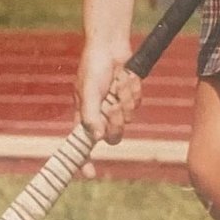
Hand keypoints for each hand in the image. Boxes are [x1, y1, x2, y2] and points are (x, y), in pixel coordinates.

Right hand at [74, 41, 141, 171]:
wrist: (110, 45)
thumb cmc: (93, 66)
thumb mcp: (88, 90)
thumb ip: (90, 115)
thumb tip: (96, 139)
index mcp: (85, 116)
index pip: (83, 144)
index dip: (84, 161)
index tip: (90, 174)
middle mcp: (100, 115)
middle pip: (114, 136)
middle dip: (116, 120)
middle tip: (112, 104)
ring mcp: (116, 106)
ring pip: (128, 118)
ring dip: (125, 99)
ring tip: (118, 82)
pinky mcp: (129, 97)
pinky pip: (137, 103)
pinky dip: (133, 90)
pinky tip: (125, 76)